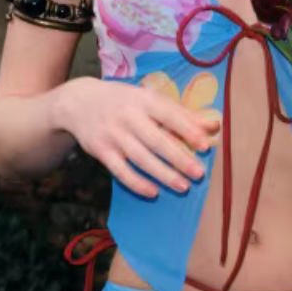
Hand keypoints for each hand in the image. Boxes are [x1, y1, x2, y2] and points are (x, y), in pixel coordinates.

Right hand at [63, 76, 218, 198]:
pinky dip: (137, 183)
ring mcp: (113, 135)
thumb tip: (213, 126)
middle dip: (179, 158)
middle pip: (157, 140)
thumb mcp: (148, 99)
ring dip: (163, 174)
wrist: (78, 102)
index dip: (188, 130)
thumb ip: (180, 114)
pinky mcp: (101, 151)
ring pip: (141, 159)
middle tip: (199, 173)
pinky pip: (121, 171)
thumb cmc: (123, 101)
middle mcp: (128, 116)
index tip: (205, 145)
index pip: (169, 115)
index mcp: (144, 99)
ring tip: (183, 186)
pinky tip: (153, 192)